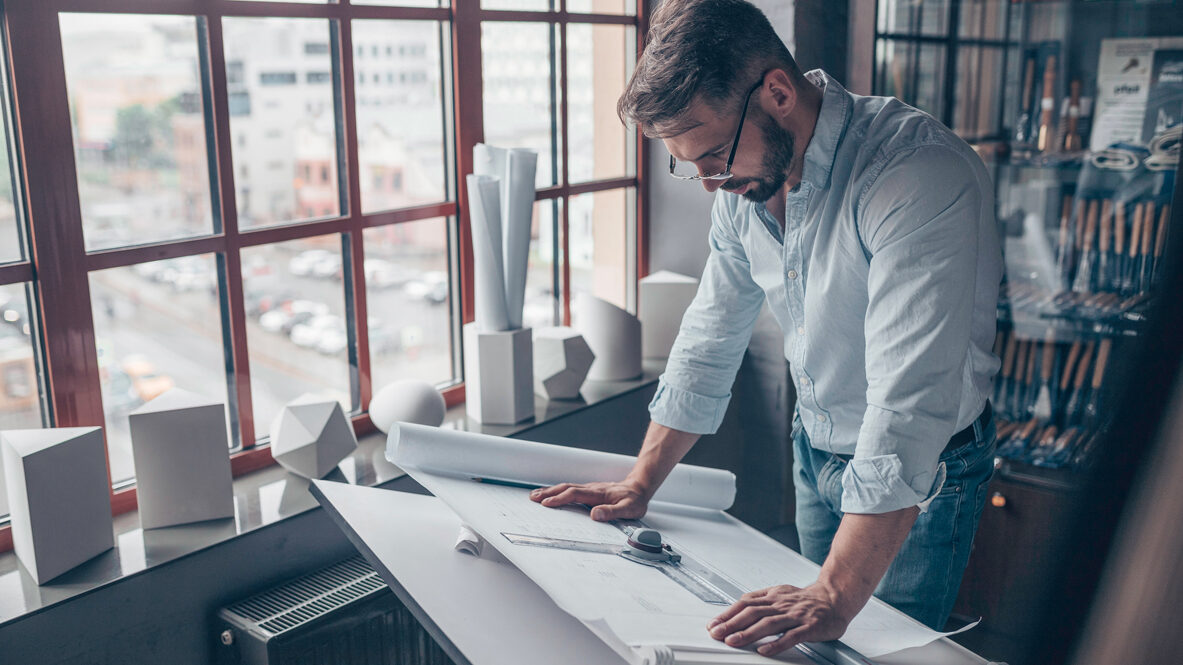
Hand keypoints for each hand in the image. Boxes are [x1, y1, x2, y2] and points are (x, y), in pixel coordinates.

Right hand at [529, 481, 648, 520]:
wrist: (639, 487)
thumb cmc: (634, 499)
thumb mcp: (629, 509)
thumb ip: (612, 512)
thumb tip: (595, 515)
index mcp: (598, 493)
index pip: (575, 494)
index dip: (560, 498)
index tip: (547, 503)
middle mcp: (591, 489)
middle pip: (566, 488)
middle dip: (549, 493)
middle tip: (533, 498)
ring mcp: (589, 489)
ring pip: (566, 487)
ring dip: (550, 490)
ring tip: (535, 495)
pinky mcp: (589, 491)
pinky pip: (570, 489)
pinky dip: (557, 491)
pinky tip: (551, 494)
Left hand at [707, 583, 852, 655]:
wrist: (835, 598)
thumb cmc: (807, 600)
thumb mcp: (781, 593)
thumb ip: (762, 599)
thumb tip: (740, 603)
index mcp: (773, 596)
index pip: (745, 603)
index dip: (728, 613)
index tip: (713, 624)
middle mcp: (782, 604)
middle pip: (753, 613)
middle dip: (732, 623)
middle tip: (716, 633)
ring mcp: (795, 616)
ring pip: (768, 623)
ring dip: (748, 633)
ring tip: (733, 641)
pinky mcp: (809, 627)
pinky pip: (791, 636)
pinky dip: (776, 643)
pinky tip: (764, 650)